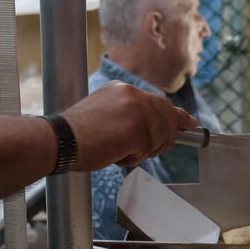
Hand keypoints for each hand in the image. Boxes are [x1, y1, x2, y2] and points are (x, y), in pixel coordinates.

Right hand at [61, 82, 196, 170]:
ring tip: (116, 149)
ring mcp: (136, 110)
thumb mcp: (105, 115)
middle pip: (166, 119)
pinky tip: (115, 153)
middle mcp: (133, 95)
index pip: (158, 102)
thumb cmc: (76, 135)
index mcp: (123, 90)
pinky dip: (133, 158)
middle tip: (143, 150)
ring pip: (159, 138)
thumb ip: (129, 116)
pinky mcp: (137, 128)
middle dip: (163, 139)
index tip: (189, 123)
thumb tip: (155, 130)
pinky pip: (148, 150)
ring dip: (141, 152)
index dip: (175, 115)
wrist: (60, 140)